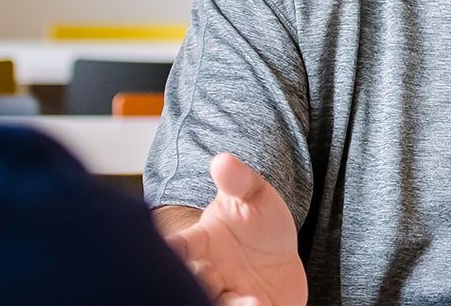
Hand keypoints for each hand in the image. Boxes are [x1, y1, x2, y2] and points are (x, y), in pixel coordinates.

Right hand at [165, 154, 307, 305]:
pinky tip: (263, 305)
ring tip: (252, 301)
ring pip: (217, 304)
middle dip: (200, 284)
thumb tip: (222, 160)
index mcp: (200, 242)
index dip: (173, 249)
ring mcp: (226, 295)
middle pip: (194, 282)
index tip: (172, 249)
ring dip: (229, 305)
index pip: (180, 245)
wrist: (278, 255)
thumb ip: (238, 180)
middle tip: (213, 280)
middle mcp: (207, 273)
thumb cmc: (257, 222)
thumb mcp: (253, 195)